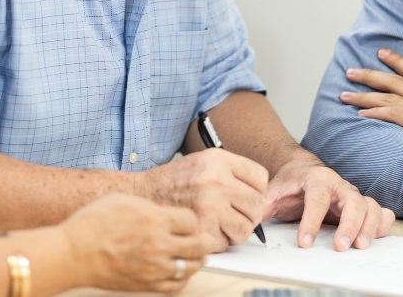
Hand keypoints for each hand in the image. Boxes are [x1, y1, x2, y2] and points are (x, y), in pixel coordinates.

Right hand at [60, 193, 214, 292]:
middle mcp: (160, 244)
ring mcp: (155, 267)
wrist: (73, 253)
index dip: (191, 220)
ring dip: (196, 260)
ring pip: (191, 267)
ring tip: (195, 256)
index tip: (187, 222)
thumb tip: (164, 212)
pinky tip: (180, 272)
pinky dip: (183, 279)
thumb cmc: (92, 224)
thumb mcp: (124, 200)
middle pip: (199, 244)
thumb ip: (150, 206)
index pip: (191, 221)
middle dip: (205, 240)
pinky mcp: (146, 284)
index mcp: (156, 219)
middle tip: (206, 239)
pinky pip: (176, 286)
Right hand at [135, 148, 267, 251]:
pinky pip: (225, 243)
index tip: (246, 196)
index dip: (256, 190)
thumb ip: (232, 172)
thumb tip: (260, 194)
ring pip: (245, 229)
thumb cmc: (173, 181)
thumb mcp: (203, 161)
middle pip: (258, 206)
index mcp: (219, 160)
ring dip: (235, 231)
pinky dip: (216, 242)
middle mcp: (216, 180)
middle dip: (249, 215)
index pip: (260, 178)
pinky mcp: (200, 229)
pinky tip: (203, 230)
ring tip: (219, 224)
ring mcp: (209, 206)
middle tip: (235, 216)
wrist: (141, 194)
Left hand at [264, 153, 394, 250]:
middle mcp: (339, 185)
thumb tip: (250, 222)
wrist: (302, 170)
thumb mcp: (274, 191)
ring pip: (368, 206)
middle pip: (352, 200)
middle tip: (341, 247)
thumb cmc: (290, 183)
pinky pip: (378, 211)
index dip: (311, 221)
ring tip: (360, 246)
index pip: (317, 198)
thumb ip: (263, 205)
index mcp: (317, 178)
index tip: (304, 243)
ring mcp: (352, 194)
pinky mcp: (361, 205)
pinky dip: (382, 223)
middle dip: (348, 225)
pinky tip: (376, 235)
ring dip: (368, 227)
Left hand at [341, 48, 402, 151]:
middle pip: (394, 80)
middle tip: (350, 71)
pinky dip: (374, 112)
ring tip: (344, 95)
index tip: (381, 52)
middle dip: (370, 75)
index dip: (397, 60)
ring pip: (387, 95)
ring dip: (363, 95)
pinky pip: (390, 113)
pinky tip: (360, 114)